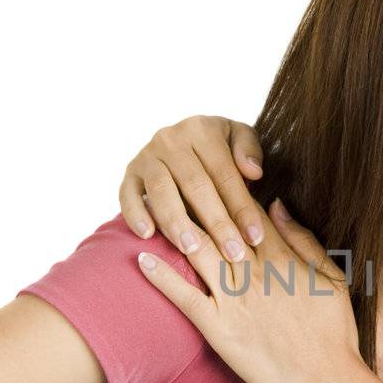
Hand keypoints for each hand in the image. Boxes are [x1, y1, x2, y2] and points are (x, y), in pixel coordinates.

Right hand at [118, 115, 265, 260]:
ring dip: (177, 222)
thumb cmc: (219, 148)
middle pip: (196, 185)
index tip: (256, 237)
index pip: (225, 173)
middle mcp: (171, 139)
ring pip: (161, 191)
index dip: (242, 207)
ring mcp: (147, 156)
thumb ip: (250, 150)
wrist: (181, 141)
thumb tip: (253, 172)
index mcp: (202, 129)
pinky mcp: (129, 173)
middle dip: (216, 223)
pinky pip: (127, 194)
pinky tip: (147, 235)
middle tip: (232, 253)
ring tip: (192, 249)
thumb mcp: (239, 137)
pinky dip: (135, 214)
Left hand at [135, 198, 360, 382]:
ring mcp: (234, 299)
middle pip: (217, 224)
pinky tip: (142, 259)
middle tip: (171, 178)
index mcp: (281, 257)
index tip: (208, 174)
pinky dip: (162, 277)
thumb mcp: (331, 277)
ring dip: (173, 228)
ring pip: (198, 252)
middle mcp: (254, 271)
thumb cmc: (334, 331)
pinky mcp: (218, 327)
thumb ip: (304, 239)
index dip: (226, 191)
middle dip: (194, 199)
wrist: (325, 380)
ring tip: (151, 208)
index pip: (247, 212)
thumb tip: (278, 204)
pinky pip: (185, 297)